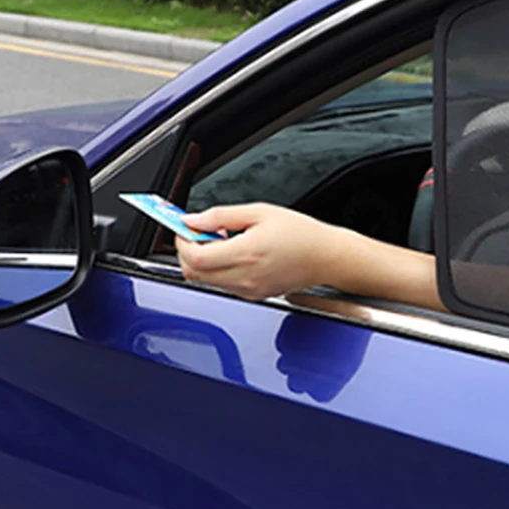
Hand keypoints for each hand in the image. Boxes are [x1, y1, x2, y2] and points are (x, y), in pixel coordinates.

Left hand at [176, 203, 344, 300]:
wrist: (325, 258)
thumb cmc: (300, 234)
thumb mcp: (259, 212)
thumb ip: (221, 216)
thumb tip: (193, 220)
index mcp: (246, 254)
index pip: (195, 257)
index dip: (183, 241)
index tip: (186, 227)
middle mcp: (244, 277)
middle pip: (194, 273)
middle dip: (188, 251)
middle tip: (199, 232)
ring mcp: (247, 290)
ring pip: (205, 280)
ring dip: (203, 260)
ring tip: (222, 240)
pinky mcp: (252, 295)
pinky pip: (221, 285)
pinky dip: (217, 269)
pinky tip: (233, 253)